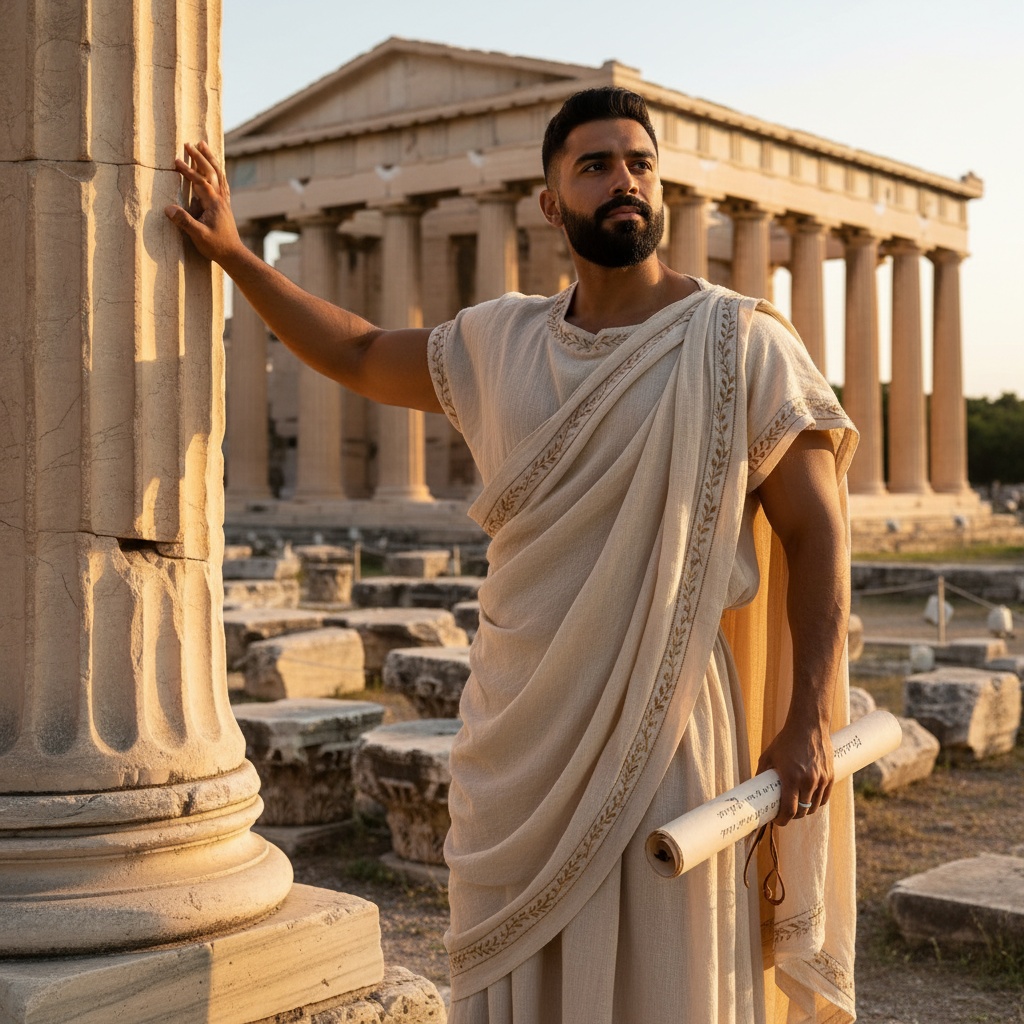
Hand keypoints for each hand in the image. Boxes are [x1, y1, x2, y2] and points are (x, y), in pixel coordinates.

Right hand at [164, 141, 243, 263]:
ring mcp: (224, 201)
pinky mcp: (224, 205)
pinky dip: (217, 171)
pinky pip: (222, 183)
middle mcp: (221, 199)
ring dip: (210, 159)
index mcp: (214, 203)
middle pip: (211, 172)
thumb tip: (168, 208)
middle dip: (200, 157)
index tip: (176, 161)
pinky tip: (215, 168)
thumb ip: (184, 222)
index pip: (200, 181)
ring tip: (203, 145)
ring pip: (219, 174)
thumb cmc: (217, 246)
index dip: (188, 170)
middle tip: (189, 143)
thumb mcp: (199, 236)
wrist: (234, 254)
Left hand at [757, 718, 833, 825]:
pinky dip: (816, 803)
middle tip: (785, 813)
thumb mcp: (768, 756)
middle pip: (803, 812)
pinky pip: (824, 798)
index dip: (782, 820)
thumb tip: (756, 789)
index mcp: (791, 777)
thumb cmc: (785, 740)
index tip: (776, 820)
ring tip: (797, 807)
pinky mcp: (830, 776)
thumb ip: (762, 773)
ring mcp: (821, 779)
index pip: (789, 810)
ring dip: (805, 811)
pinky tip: (809, 801)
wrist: (808, 725)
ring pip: (814, 807)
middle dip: (792, 816)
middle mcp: (808, 781)